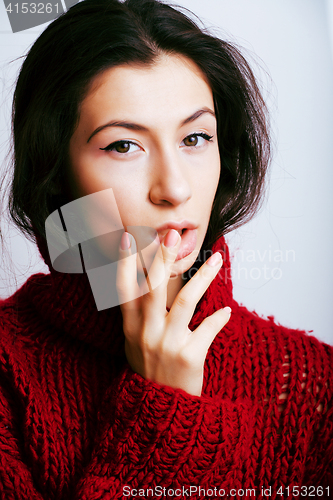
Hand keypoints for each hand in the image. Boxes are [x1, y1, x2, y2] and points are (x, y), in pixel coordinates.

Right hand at [116, 229, 230, 396]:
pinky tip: (227, 310)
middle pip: (153, 287)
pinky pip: (208, 329)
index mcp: (131, 327)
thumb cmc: (150, 369)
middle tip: (173, 234)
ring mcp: (167, 344)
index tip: (127, 237)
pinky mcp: (190, 357)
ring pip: (185, 301)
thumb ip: (138, 314)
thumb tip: (143, 281)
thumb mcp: (134, 342)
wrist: (160, 410)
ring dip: (203, 277)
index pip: (123, 289)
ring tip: (218, 259)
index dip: (123, 263)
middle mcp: (146, 333)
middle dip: (162, 258)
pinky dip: (219, 318)